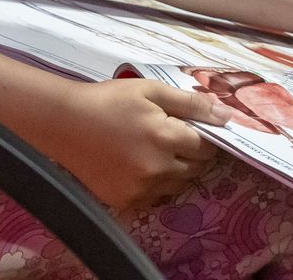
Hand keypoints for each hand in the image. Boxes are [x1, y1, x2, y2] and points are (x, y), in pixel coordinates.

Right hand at [44, 79, 235, 213]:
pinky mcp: (126, 202)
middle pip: (196, 169)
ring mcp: (140, 189)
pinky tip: (139, 164)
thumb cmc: (109, 100)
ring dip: (176, 170)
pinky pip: (156, 197)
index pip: (206, 146)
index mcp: (165, 137)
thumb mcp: (151, 90)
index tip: (193, 128)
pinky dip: (156, 184)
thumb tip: (227, 115)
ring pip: (178, 185)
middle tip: (174, 136)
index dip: (204, 136)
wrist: (65, 123)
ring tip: (156, 149)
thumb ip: (192, 104)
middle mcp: (157, 169)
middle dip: (192, 153)